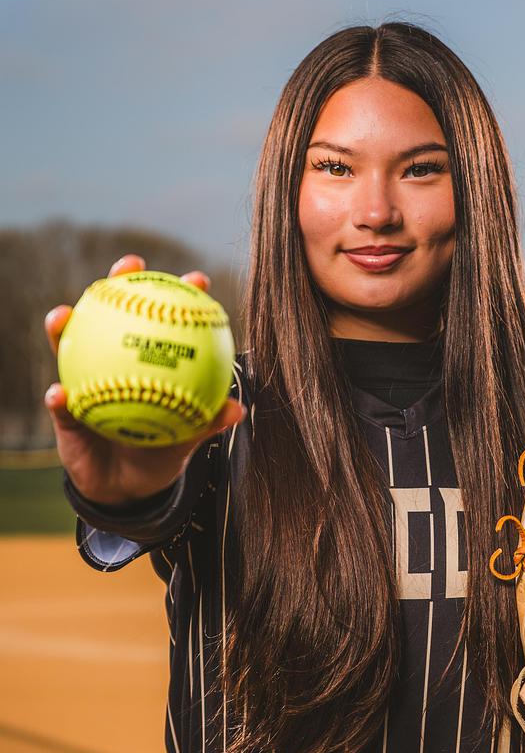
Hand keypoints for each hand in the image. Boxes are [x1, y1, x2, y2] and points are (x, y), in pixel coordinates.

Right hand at [44, 254, 245, 505]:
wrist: (129, 487)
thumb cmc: (162, 452)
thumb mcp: (188, 437)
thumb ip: (209, 422)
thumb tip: (238, 408)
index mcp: (148, 361)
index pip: (165, 319)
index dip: (179, 294)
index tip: (197, 279)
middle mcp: (114, 359)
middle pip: (114, 311)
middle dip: (120, 281)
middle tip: (129, 266)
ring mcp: (85, 380)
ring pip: (71, 345)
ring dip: (64, 327)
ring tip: (63, 314)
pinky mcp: (65, 411)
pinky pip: (59, 403)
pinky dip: (58, 398)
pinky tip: (59, 393)